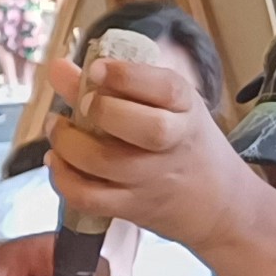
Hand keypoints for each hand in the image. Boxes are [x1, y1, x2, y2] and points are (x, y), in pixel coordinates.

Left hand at [42, 50, 271, 251]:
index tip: (97, 69)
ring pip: (105, 163)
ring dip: (69, 142)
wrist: (217, 202)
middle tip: (84, 103)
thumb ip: (114, 85)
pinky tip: (58, 160)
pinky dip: (63, 179)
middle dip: (104, 110)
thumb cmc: (184, 141)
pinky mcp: (132, 208)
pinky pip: (89, 198)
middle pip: (145, 128)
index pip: (165, 88)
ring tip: (57, 127)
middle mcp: (173, 144)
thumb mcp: (167, 106)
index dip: (126, 76)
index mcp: (185, 109)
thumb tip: (57, 67)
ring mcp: (151, 179)